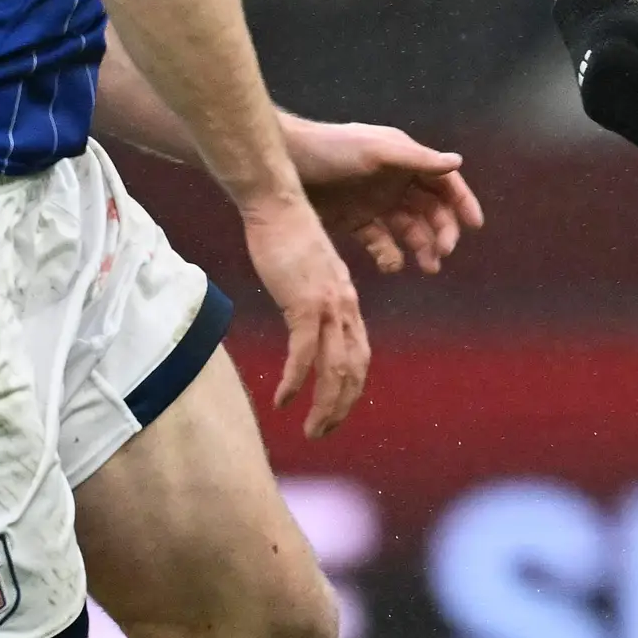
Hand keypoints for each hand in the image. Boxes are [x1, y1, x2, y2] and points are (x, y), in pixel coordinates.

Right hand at [241, 192, 369, 437]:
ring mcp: (327, 307)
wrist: (278, 205)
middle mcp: (344, 308)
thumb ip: (310, 299)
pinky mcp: (304, 304)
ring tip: (310, 429)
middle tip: (322, 431)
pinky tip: (283, 399)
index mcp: (347, 303)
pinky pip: (304, 354)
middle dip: (341, 407)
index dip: (350, 389)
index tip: (334, 410)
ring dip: (324, 406)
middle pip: (353, 371)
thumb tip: (302, 317)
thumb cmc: (286, 235)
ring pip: (334, 370)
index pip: (359, 356)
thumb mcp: (307, 274)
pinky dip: (295, 381)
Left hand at [281, 113, 483, 274]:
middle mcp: (395, 181)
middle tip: (443, 253)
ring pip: (409, 230)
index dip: (462, 202)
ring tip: (427, 267)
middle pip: (431, 210)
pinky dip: (389, 255)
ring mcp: (375, 202)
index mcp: (405, 161)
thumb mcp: (377, 151)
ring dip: (422, 248)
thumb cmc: (331, 148)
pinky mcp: (353, 221)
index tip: (474, 226)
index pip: (444, 182)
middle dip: (442, 231)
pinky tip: (391, 265)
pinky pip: (379, 242)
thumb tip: (457, 162)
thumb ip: (417, 159)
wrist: (284, 162)